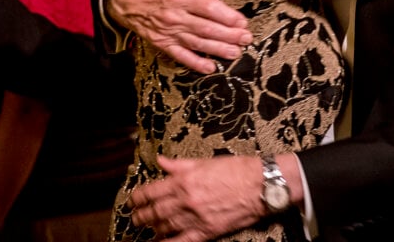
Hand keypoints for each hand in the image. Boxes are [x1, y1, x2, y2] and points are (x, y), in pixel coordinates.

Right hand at [109, 0, 251, 72]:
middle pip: (206, 28)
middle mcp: (176, 17)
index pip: (207, 8)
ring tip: (236, 53)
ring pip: (197, 43)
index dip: (226, 15)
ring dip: (218, 49)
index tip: (242, 21)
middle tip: (247, 38)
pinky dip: (195, 63)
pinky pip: (181, 56)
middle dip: (228, 35)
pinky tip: (210, 68)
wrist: (124, 1)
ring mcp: (169, 33)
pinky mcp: (163, 44)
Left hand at [128, 156, 267, 240]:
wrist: (260, 185)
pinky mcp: (206, 232)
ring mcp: (195, 218)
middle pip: (155, 211)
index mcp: (184, 180)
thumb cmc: (236, 170)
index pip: (152, 191)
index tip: (133, 200)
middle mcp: (186, 200)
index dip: (138, 197)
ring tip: (146, 229)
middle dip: (141, 216)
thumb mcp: (205, 162)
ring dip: (151, 228)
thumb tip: (160, 160)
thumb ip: (180, 165)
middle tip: (135, 218)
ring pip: (164, 227)